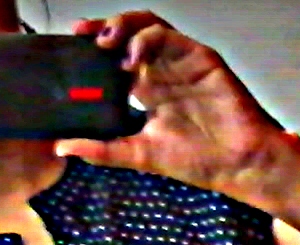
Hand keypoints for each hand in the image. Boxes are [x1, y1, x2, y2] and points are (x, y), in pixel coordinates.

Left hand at [56, 13, 296, 208]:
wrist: (238, 164)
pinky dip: (146, 38)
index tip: (71, 49)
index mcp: (148, 91)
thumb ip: (102, 149)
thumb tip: (62, 148)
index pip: (114, 60)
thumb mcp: (139, 155)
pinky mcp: (199, 57)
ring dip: (123, 26)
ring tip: (105, 40)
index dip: (92, 50)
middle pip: (127, 35)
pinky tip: (132, 56)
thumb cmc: (199, 161)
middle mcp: (163, 72)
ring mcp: (181, 62)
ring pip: (146, 26)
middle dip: (102, 29)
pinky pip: (169, 35)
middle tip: (82, 35)